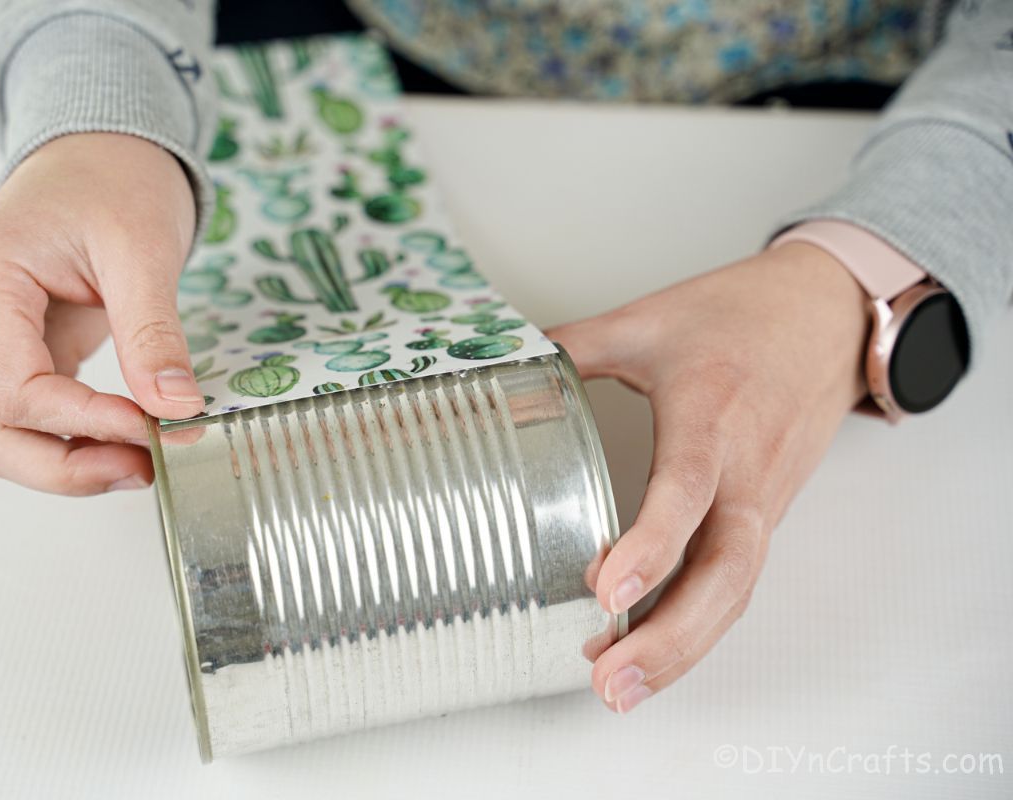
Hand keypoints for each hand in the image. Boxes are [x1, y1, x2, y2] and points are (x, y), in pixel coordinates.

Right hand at [0, 132, 203, 494]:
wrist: (102, 151)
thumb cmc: (115, 179)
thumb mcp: (144, 248)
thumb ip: (153, 332)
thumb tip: (176, 408)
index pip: (16, 390)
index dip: (85, 423)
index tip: (152, 428)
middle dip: (62, 467)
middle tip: (142, 468)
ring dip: (64, 465)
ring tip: (139, 461)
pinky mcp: (11, 352)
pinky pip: (27, 419)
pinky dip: (70, 441)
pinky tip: (126, 442)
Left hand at [547, 242, 870, 712]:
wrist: (826, 313)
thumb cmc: (743, 314)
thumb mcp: (648, 319)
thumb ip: (572, 346)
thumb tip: (501, 363)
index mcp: (711, 412)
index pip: (688, 487)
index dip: (653, 543)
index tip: (608, 590)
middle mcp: (745, 468)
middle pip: (726, 569)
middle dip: (671, 634)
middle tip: (609, 677)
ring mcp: (762, 498)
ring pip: (738, 589)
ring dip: (684, 647)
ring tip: (621, 688)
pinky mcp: (766, 514)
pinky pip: (739, 580)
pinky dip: (701, 626)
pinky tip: (655, 656)